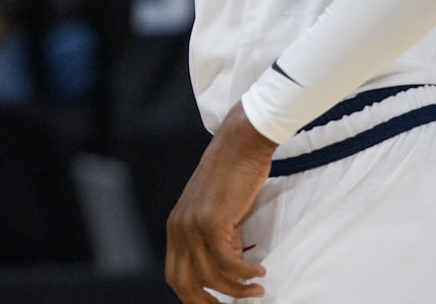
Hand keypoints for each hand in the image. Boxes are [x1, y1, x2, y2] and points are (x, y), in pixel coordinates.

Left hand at [165, 102, 276, 301]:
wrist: (238, 146)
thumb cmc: (233, 178)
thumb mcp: (217, 214)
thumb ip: (217, 241)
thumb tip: (230, 275)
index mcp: (176, 227)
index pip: (175, 275)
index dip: (193, 297)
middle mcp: (178, 227)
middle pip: (183, 283)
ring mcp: (192, 224)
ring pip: (211, 277)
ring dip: (238, 290)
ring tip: (259, 288)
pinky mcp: (211, 220)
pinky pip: (228, 263)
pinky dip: (246, 273)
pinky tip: (260, 271)